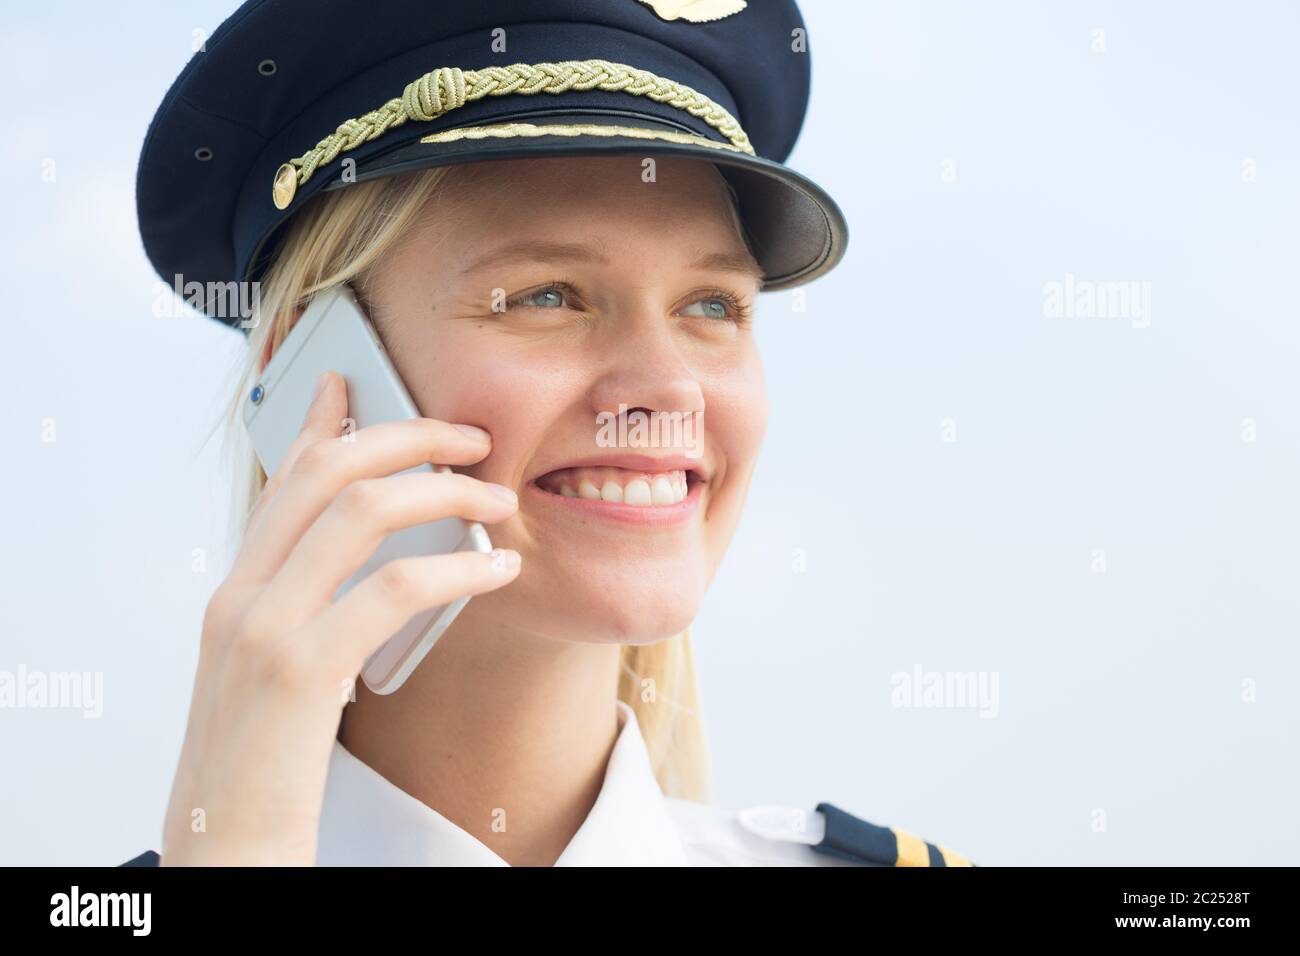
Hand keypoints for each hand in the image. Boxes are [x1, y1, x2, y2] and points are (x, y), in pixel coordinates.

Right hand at [159, 371, 519, 864]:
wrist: (225, 849)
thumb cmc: (261, 769)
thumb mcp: (273, 677)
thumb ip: (306, 614)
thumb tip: (367, 577)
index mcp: (234, 592)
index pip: (281, 482)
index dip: (321, 424)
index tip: (356, 383)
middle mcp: (240, 596)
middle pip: (325, 473)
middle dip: (406, 437)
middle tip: (470, 438)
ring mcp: (262, 628)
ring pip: (359, 512)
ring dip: (444, 494)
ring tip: (499, 502)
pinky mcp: (299, 672)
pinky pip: (392, 590)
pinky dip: (456, 570)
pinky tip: (497, 574)